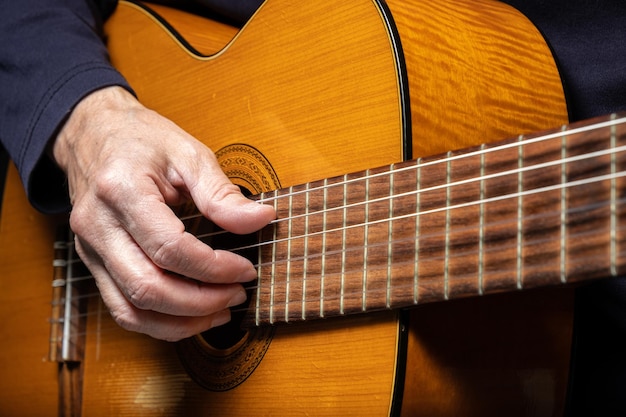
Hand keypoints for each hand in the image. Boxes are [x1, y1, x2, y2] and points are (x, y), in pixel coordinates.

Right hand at [53, 86, 275, 340]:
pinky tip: (191, 315)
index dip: (213, 268)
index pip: (170, 248)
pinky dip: (159, 322)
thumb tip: (261, 219)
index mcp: (122, 190)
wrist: (93, 133)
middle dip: (201, 302)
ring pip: (132, 310)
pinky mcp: (91, 262)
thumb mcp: (188, 154)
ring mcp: (89, 248)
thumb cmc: (142, 140)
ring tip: (220, 312)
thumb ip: (222, 193)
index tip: (245, 269)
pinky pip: (122, 309)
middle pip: (148, 287)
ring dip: (181, 322)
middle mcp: (98, 225)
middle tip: (238, 294)